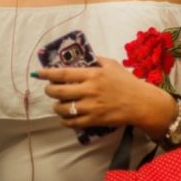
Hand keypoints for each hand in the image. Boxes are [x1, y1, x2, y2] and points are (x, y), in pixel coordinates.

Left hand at [36, 57, 176, 139]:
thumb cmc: (127, 82)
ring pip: (63, 108)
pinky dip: (65, 120)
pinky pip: (72, 122)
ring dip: (56, 106)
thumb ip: (95, 61)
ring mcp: (91, 107)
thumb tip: (81, 58)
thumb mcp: (112, 65)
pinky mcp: (94, 120)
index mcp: (93, 74)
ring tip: (59, 104)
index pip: (63, 73)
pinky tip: (65, 117)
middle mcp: (89, 90)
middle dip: (49, 90)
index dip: (48, 74)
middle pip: (59, 92)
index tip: (39, 73)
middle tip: (50, 89)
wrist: (141, 103)